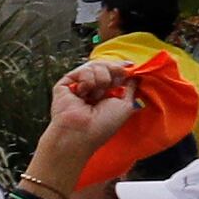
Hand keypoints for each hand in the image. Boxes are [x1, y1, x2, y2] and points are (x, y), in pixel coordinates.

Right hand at [26, 59, 143, 184]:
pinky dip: (88, 81)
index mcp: (105, 94)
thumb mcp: (125, 105)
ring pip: (95, 66)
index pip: (113, 71)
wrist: (82, 132)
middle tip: (112, 84)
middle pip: (105, 65)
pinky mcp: (65, 85)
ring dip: (100, 79)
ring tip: (95, 96)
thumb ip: (130, 87)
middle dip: (112, 72)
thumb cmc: (103, 125)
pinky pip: (82, 70)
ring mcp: (78, 86)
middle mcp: (91, 89)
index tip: (130, 65)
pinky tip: (84, 94)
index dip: (121, 67)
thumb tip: (134, 74)